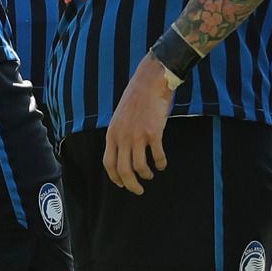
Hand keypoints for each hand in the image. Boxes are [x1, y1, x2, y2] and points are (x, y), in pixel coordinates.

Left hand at [102, 56, 175, 194]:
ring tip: (151, 175)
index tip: (122, 184)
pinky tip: (163, 164)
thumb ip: (120, 133)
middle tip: (138, 190)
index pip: (108, 163)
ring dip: (146, 175)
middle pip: (123, 170)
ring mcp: (138, 135)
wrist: (150, 81)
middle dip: (131, 184)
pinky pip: (157, 156)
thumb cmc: (137, 96)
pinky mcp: (154, 133)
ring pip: (140, 167)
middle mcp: (123, 137)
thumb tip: (124, 151)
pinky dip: (161, 163)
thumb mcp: (120, 116)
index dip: (115, 178)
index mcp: (112, 133)